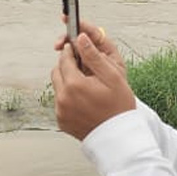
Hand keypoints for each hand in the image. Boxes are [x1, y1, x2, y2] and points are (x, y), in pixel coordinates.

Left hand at [51, 24, 134, 139]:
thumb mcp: (112, 77)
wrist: (120, 138)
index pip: (64, 59)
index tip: (75, 47)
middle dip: (67, 66)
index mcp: (74, 85)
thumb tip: (81, 38)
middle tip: (82, 67)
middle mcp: (63, 98)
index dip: (70, 51)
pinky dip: (68, 98)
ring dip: (67, 82)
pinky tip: (84, 101)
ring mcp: (61, 111)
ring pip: (57, 87)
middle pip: (57, 72)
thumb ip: (93, 56)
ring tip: (85, 86)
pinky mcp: (61, 121)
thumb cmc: (119, 107)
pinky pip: (60, 103)